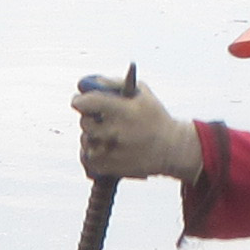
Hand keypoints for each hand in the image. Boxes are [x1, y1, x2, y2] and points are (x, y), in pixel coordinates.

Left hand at [72, 75, 199, 184]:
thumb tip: (90, 81)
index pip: (88, 103)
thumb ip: (114, 83)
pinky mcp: (110, 167)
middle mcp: (116, 132)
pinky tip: (104, 147)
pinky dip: (92, 152)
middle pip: (84, 122)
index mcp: (124, 111)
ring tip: (108, 135)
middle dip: (89, 118)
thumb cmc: (155, 117)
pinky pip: (88, 158)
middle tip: (99, 118)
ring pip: (85, 141)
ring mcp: (112, 152)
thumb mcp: (141, 93)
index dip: (79, 100)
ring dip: (91, 136)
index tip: (78, 101)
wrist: (171, 149)